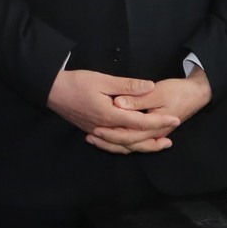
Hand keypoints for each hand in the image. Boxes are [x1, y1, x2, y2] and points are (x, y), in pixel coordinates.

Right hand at [47, 70, 178, 152]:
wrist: (51, 91)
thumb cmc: (76, 83)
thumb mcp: (103, 80)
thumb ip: (128, 85)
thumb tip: (150, 86)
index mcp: (110, 115)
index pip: (140, 122)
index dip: (159, 122)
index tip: (175, 120)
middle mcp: (105, 128)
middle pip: (134, 141)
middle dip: (153, 141)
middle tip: (170, 140)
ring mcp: (97, 132)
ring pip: (122, 146)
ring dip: (140, 147)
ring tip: (156, 145)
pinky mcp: (92, 131)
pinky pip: (111, 145)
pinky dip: (123, 147)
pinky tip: (130, 145)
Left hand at [100, 68, 213, 152]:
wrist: (197, 93)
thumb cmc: (179, 91)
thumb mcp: (158, 91)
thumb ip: (137, 98)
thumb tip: (118, 103)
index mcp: (154, 127)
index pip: (128, 135)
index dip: (110, 133)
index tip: (95, 128)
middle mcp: (154, 135)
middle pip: (127, 144)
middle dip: (108, 141)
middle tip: (89, 135)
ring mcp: (154, 135)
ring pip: (130, 145)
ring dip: (112, 143)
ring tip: (93, 138)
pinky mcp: (153, 131)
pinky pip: (135, 141)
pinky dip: (121, 141)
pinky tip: (109, 136)